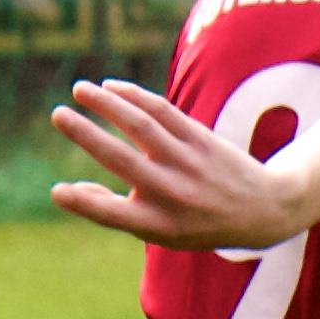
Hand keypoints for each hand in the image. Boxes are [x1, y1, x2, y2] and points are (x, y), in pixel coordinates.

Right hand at [48, 78, 303, 251]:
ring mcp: (189, 164)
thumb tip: (71, 191)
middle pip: (122, 160)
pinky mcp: (202, 140)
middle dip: (86, 135)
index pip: (113, 215)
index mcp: (157, 224)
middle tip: (57, 114)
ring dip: (108, 104)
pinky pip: (164, 112)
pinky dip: (135, 97)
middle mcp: (172, 194)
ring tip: (79, 89)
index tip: (57, 191)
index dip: (84, 204)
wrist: (262, 210)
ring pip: (142, 127)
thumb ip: (117, 212)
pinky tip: (111, 87)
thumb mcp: (161, 231)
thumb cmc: (198, 222)